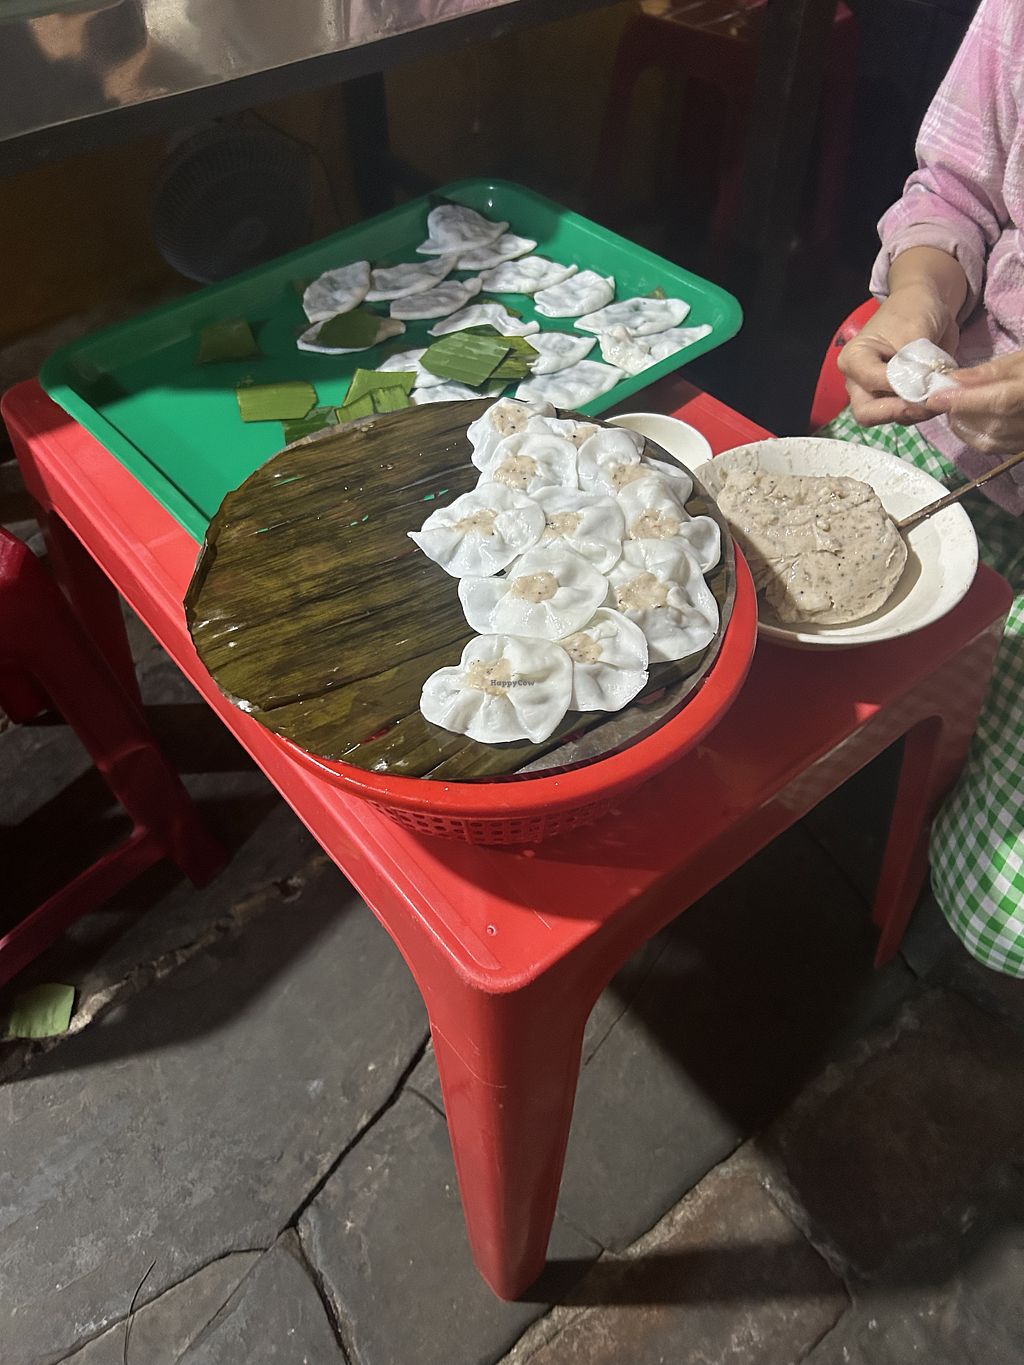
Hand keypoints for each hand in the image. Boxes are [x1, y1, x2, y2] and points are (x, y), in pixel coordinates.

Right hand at [839, 285, 958, 426]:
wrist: (925, 307)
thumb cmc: (913, 311)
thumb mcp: (914, 332)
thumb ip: (914, 363)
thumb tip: (922, 391)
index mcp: (854, 359)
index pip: (871, 383)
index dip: (900, 387)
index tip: (928, 380)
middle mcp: (858, 381)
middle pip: (868, 413)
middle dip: (901, 410)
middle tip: (930, 400)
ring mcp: (875, 393)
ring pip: (889, 417)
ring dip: (917, 411)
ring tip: (940, 392)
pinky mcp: (894, 400)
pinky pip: (905, 415)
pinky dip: (923, 409)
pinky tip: (938, 393)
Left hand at [925, 349, 1023, 453]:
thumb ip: (992, 370)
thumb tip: (956, 379)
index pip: (1000, 401)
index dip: (965, 400)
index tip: (935, 397)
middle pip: (993, 425)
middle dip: (961, 413)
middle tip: (942, 397)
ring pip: (991, 441)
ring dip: (964, 426)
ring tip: (953, 407)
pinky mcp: (1022, 445)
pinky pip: (995, 447)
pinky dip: (974, 435)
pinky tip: (966, 421)